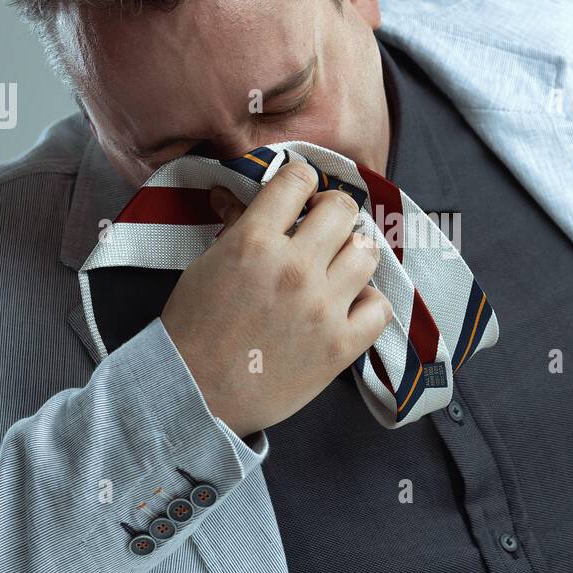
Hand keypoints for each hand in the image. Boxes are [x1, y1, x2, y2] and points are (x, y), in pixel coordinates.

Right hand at [161, 159, 391, 435]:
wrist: (194, 394)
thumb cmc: (192, 330)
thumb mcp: (205, 265)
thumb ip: (235, 228)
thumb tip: (234, 195)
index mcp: (254, 240)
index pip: (298, 179)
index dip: (301, 181)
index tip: (301, 196)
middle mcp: (294, 268)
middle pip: (342, 209)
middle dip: (331, 213)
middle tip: (321, 231)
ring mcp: (322, 307)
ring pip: (367, 251)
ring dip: (353, 254)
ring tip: (337, 268)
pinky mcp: (340, 345)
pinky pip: (380, 306)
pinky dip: (368, 303)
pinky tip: (348, 306)